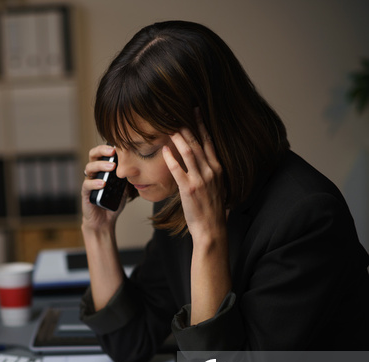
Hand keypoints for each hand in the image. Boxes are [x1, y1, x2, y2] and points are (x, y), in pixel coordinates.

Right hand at [81, 145, 123, 232]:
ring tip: (112, 167)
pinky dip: (95, 183)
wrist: (105, 221)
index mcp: (103, 169)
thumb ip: (127, 177)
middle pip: (93, 155)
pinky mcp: (86, 193)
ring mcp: (89, 182)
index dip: (109, 147)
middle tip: (112, 152)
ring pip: (89, 167)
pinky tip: (103, 184)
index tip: (119, 146)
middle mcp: (94, 173)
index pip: (103, 153)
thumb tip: (138, 167)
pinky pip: (87, 185)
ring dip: (100, 165)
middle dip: (102, 151)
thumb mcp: (124, 187)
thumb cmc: (113, 203)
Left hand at [162, 110, 225, 240]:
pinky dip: (171, 158)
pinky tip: (164, 149)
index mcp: (218, 169)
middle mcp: (211, 171)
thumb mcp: (216, 186)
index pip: (209, 142)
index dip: (201, 126)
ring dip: (179, 137)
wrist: (211, 228)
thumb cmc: (211, 209)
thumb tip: (203, 161)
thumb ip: (210, 172)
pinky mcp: (189, 189)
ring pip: (189, 152)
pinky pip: (178, 170)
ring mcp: (201, 180)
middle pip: (198, 143)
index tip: (195, 112)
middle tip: (179, 112)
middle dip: (188, 126)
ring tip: (170, 126)